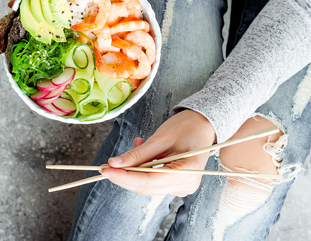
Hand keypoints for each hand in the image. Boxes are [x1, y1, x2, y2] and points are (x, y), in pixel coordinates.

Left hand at [100, 110, 215, 196]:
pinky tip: (142, 153)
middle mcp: (185, 185)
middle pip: (146, 187)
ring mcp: (182, 187)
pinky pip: (153, 181)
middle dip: (124, 176)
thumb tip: (115, 164)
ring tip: (134, 146)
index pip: (149, 182)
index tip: (106, 170)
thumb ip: (139, 153)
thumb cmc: (187, 127)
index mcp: (187, 172)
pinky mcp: (176, 184)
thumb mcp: (161, 137)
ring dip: (133, 170)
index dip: (125, 177)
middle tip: (107, 164)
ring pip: (147, 185)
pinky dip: (142, 169)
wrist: (204, 125)